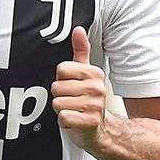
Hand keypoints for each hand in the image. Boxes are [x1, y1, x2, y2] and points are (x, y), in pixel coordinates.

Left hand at [51, 26, 108, 150]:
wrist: (102, 129)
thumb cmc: (89, 100)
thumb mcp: (86, 73)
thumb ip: (81, 51)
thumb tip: (79, 30)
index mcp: (94, 74)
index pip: (62, 69)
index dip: (61, 80)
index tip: (71, 85)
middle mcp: (97, 88)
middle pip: (57, 87)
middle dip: (60, 96)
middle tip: (72, 101)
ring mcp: (95, 106)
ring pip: (57, 103)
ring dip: (62, 109)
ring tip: (73, 110)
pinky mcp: (90, 122)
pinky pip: (63, 118)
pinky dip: (64, 122)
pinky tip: (74, 121)